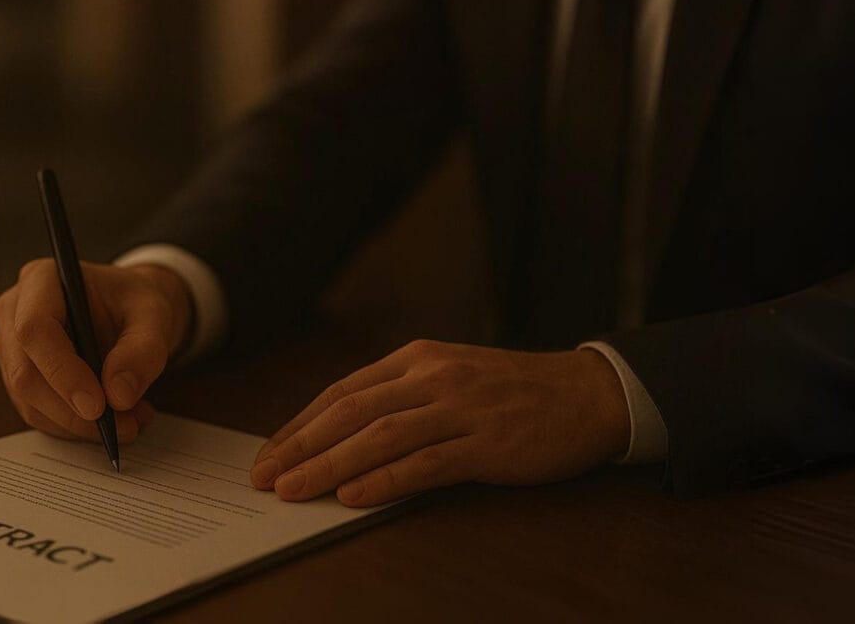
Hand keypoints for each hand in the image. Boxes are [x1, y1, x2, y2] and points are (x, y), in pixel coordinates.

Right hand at [0, 259, 192, 442]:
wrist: (130, 312)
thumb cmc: (135, 304)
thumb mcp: (154, 317)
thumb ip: (142, 351)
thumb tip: (118, 395)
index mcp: (41, 280)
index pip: (34, 329)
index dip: (62, 372)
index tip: (98, 406)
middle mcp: (15, 312)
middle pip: (25, 373)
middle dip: (72, 411)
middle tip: (123, 425)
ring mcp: (11, 348)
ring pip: (29, 401)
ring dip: (79, 424)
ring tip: (130, 421)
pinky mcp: (20, 377)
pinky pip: (38, 414)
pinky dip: (76, 427)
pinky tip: (114, 420)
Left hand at [249, 341, 628, 506]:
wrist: (589, 394)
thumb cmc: (515, 391)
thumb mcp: (451, 377)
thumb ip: (402, 398)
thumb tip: (341, 434)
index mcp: (418, 359)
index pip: (343, 392)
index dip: (300, 425)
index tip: (269, 453)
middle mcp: (433, 378)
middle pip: (351, 413)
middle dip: (301, 447)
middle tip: (265, 476)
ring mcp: (461, 409)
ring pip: (380, 437)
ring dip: (329, 465)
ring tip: (294, 490)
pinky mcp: (487, 444)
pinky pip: (426, 464)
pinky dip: (385, 479)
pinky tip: (354, 495)